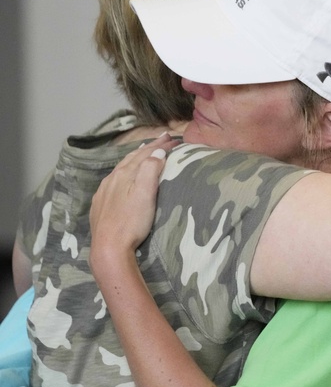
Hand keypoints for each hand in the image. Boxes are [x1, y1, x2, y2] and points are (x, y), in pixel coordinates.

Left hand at [90, 134, 174, 258]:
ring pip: (121, 168)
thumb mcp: (145, 195)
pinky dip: (124, 171)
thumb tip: (158, 153)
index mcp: (124, 175)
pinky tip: (124, 176)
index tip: (174, 138)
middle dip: (149, 148)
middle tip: (163, 139)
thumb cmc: (131, 222)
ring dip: (135, 158)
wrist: (108, 247)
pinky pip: (114, 180)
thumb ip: (150, 171)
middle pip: (132, 158)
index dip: (160, 145)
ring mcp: (104, 192)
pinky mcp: (100, 204)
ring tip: (145, 152)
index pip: (145, 154)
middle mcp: (112, 179)